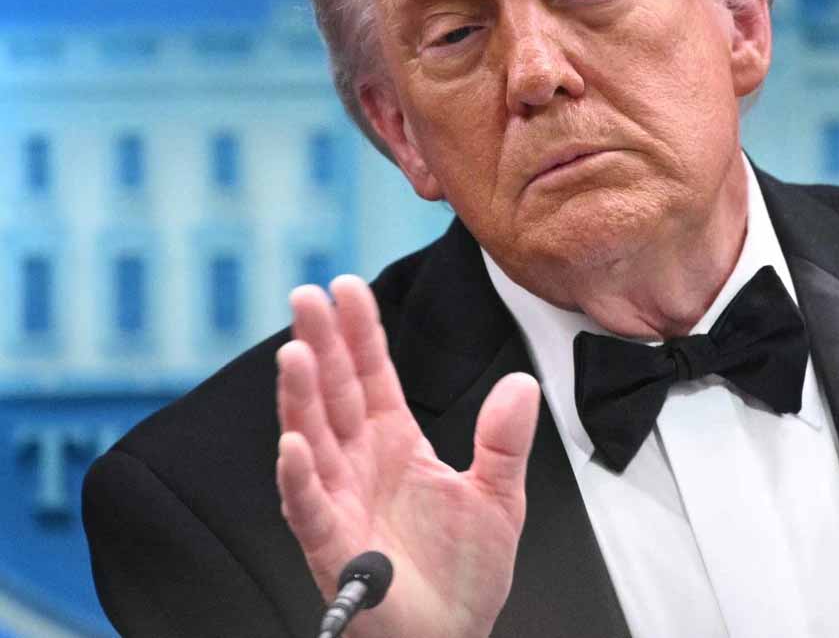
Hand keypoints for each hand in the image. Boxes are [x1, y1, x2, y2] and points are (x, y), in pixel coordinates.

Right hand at [276, 274, 540, 637]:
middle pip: (335, 392)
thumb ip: (505, 440)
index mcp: (396, 442)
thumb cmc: (463, 575)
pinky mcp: (333, 548)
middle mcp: (359, 463)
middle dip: (321, 344)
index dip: (360, 332)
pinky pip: (310, 507)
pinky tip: (295, 443)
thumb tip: (521, 383)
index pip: (372, 375)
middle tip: (306, 297)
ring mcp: (341, 501)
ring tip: (296, 352)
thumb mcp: (499, 497)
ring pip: (314, 438)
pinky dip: (299, 476)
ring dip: (301, 397)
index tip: (346, 287)